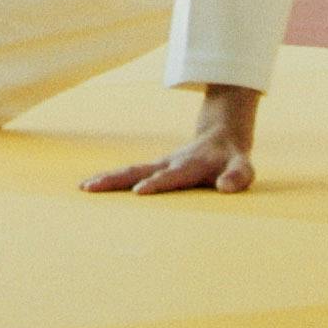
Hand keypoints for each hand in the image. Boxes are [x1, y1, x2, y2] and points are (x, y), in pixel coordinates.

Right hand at [85, 87, 260, 196]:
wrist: (221, 134)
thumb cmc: (232, 158)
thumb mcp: (243, 167)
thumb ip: (237, 176)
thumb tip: (225, 188)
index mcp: (190, 165)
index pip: (172, 177)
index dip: (157, 184)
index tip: (140, 192)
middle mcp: (169, 163)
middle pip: (139, 170)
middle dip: (116, 180)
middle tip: (92, 187)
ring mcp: (158, 164)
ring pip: (129, 171)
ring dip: (107, 179)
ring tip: (84, 187)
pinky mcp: (153, 167)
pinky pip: (129, 174)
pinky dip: (110, 179)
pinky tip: (92, 186)